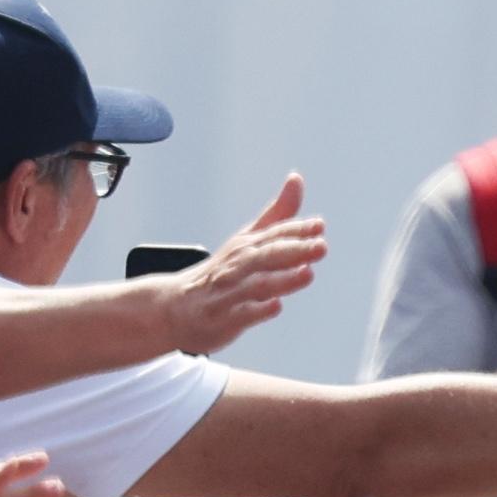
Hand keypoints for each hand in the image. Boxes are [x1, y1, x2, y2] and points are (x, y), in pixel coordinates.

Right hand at [161, 181, 326, 356]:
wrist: (175, 307)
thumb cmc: (222, 272)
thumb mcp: (248, 239)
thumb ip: (277, 214)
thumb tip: (296, 178)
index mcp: (247, 246)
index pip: (275, 234)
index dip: (297, 230)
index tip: (319, 226)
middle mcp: (238, 266)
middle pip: (268, 256)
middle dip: (295, 250)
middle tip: (321, 247)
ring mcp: (230, 292)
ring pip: (258, 284)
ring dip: (283, 279)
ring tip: (308, 273)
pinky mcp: (224, 318)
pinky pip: (241, 314)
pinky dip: (258, 310)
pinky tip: (276, 306)